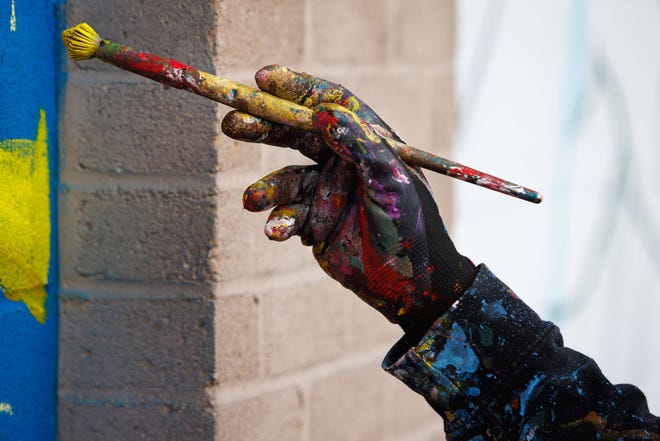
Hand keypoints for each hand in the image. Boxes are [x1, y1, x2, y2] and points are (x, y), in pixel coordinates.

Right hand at [222, 65, 475, 336]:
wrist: (410, 286)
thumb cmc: (410, 226)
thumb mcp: (390, 182)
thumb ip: (360, 146)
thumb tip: (324, 115)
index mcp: (366, 142)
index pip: (329, 105)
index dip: (296, 89)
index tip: (263, 79)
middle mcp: (342, 161)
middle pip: (296, 135)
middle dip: (264, 128)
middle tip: (232, 123)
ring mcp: (325, 192)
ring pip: (285, 179)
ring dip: (266, 188)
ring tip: (251, 201)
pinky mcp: (313, 223)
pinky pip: (287, 216)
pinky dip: (278, 222)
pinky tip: (276, 232)